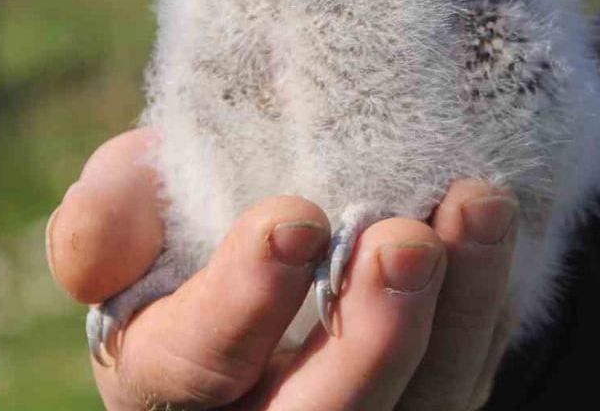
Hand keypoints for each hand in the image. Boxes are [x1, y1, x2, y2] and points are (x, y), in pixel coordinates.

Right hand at [47, 129, 518, 409]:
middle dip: (367, 339)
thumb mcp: (134, 210)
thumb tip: (117, 225)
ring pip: (419, 402)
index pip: (192, 367)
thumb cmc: (186, 222)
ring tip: (477, 207)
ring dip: (456, 311)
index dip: (243, 301)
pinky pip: (467, 371)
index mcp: (164, 377)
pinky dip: (489, 301)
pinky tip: (490, 224)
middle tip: (401, 244)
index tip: (296, 218)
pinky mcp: (424, 395)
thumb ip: (109, 214)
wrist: (279, 232)